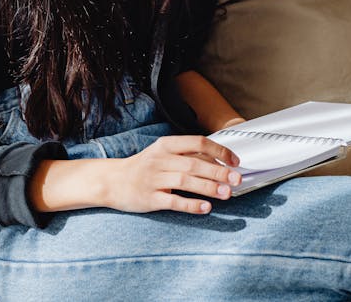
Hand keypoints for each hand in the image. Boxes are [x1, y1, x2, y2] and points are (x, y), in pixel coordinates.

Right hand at [103, 134, 241, 214]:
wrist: (113, 181)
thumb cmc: (144, 167)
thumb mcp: (163, 154)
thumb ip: (187, 156)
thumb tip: (219, 160)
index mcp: (166, 145)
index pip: (197, 142)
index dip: (219, 150)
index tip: (234, 160)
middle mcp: (160, 159)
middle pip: (194, 163)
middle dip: (219, 171)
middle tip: (237, 179)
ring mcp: (154, 179)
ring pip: (186, 181)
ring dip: (209, 187)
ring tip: (227, 193)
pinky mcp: (150, 198)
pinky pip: (173, 201)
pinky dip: (191, 204)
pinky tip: (205, 208)